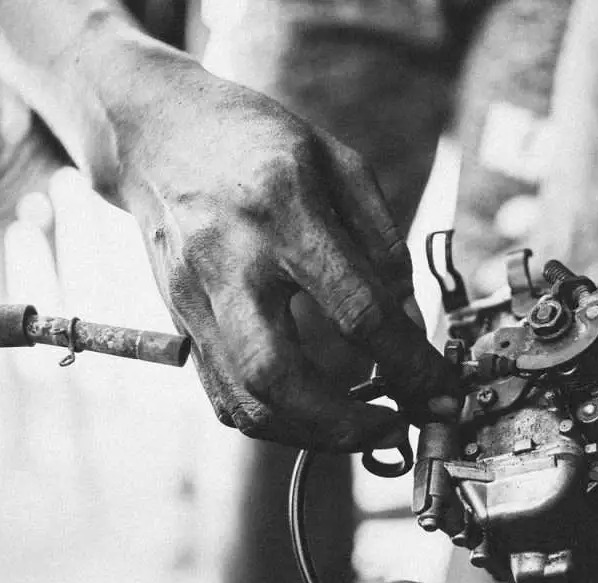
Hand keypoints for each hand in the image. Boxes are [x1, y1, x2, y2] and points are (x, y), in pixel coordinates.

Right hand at [111, 68, 456, 451]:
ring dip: (310, 434)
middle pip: (277, 374)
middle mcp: (229, 259)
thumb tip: (408, 320)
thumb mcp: (338, 162)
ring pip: (243, 399)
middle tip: (393, 429)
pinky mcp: (178, 320)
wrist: (158, 132)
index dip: (408, 362)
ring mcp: (193, 296)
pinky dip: (274, 420)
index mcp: (283, 209)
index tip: (439, 391)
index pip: (355, 309)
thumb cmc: (259, 141)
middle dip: (344, 423)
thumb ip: (381, 241)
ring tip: (360, 429)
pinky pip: (222, 395)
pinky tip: (312, 414)